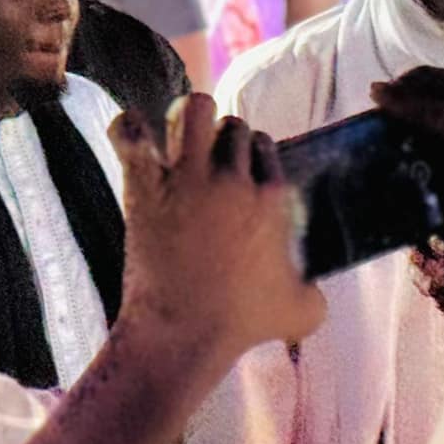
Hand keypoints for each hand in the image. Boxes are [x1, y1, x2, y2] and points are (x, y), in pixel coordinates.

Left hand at [113, 94, 323, 369]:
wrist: (183, 333)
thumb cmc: (242, 325)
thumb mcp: (302, 312)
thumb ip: (315, 291)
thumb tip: (313, 286)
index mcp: (272, 198)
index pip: (264, 146)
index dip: (251, 154)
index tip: (239, 173)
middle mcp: (234, 179)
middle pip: (232, 126)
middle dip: (221, 138)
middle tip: (206, 163)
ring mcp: (188, 179)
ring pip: (193, 110)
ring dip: (187, 117)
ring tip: (176, 138)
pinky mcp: (146, 186)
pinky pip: (132, 134)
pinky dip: (128, 127)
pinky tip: (131, 134)